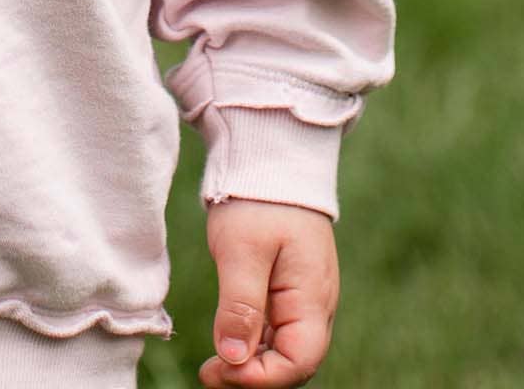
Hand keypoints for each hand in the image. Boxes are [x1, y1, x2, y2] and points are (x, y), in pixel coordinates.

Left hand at [197, 198, 338, 387]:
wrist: (270, 157)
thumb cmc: (258, 200)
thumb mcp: (242, 250)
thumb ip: (241, 306)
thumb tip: (232, 359)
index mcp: (313, 298)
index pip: (298, 363)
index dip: (259, 378)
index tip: (218, 371)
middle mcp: (315, 305)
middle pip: (293, 363)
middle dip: (254, 376)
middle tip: (208, 373)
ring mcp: (304, 297)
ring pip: (284, 349)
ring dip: (252, 362)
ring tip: (213, 365)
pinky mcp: (289, 289)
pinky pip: (278, 330)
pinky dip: (254, 342)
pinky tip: (228, 339)